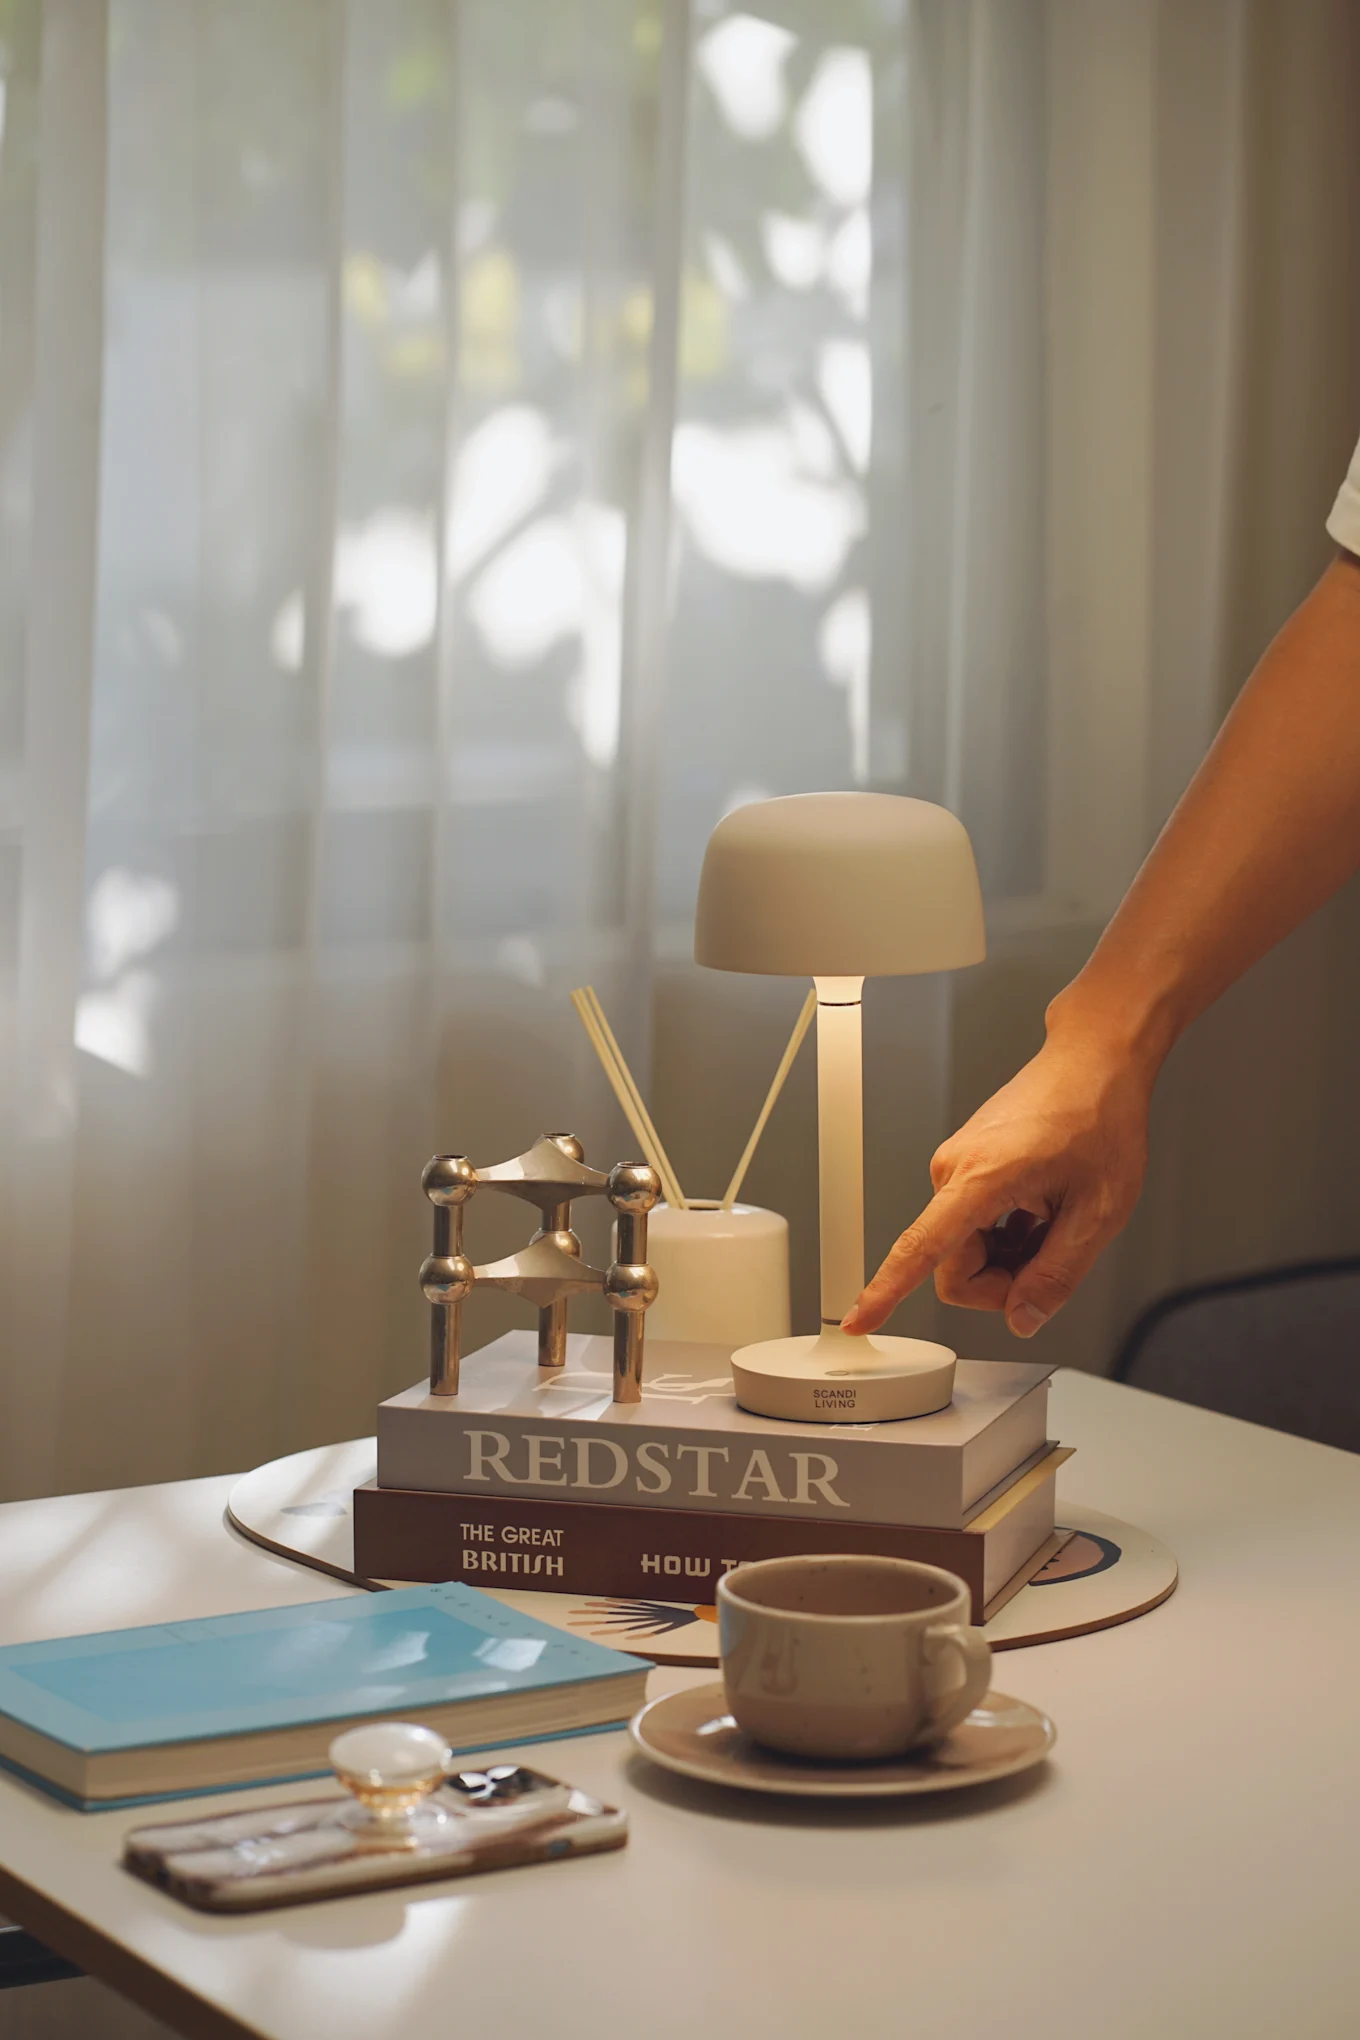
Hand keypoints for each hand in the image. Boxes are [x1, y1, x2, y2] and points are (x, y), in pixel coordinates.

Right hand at [842, 1029, 1155, 1338]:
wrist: (1093, 1063)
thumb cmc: (1099, 1117)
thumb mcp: (1099, 1211)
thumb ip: (1057, 1274)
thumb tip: (1022, 1318)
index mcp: (981, 1177)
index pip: (921, 1248)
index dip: (887, 1292)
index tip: (858, 1321)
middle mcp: (954, 1170)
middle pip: (953, 1265)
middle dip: (1001, 1281)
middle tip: (1052, 1256)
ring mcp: (956, 1166)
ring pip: (965, 1248)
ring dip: (1009, 1254)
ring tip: (1053, 1220)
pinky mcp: (965, 1165)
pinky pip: (971, 1224)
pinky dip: (1006, 1233)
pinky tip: (1041, 1210)